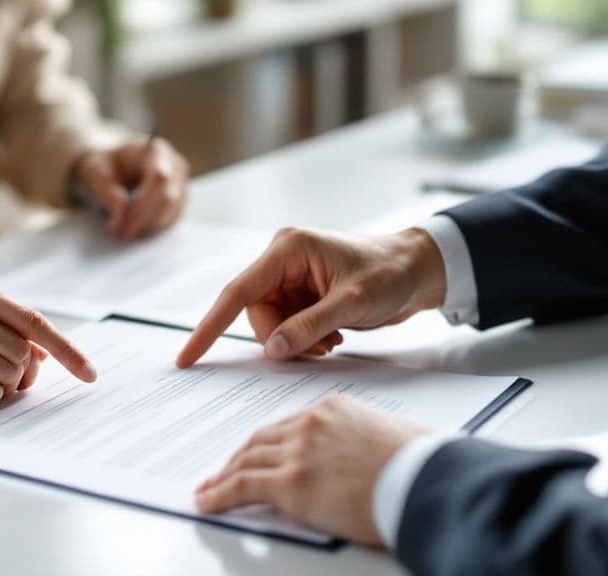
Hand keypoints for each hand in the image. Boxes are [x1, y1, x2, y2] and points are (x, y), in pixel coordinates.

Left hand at [75, 136, 189, 237]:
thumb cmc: (105, 166)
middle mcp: (174, 165)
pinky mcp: (180, 200)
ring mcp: (181, 183)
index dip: (143, 202)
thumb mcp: (95, 172)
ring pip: (172, 212)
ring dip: (148, 226)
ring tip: (123, 231)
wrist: (113, 166)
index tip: (122, 221)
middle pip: (168, 198)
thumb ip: (106, 190)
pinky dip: (153, 227)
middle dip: (144, 219)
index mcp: (155, 151)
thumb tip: (121, 212)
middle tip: (120, 232)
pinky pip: (172, 219)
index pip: (159, 177)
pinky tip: (134, 228)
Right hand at [176, 227, 446, 366]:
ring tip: (331, 341)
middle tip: (317, 348)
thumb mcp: (352, 302)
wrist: (420, 270)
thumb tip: (273, 350)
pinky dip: (304, 340)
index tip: (187, 356)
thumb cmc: (390, 274)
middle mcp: (282, 261)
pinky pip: (286, 327)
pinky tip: (332, 336)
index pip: (237, 292)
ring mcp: (291, 279)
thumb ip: (309, 326)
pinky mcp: (302, 295)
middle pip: (255, 314)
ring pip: (270, 325)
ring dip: (295, 342)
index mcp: (287, 250)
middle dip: (280, 338)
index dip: (209, 327)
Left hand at [195, 395, 425, 545]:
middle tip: (222, 473)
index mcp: (333, 409)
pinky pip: (242, 486)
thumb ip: (359, 443)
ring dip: (222, 477)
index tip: (253, 454)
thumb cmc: (422, 467)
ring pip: (245, 461)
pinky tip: (207, 502)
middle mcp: (311, 424)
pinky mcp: (291, 482)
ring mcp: (298, 451)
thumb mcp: (388, 438)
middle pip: (260, 440)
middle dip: (237, 458)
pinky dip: (219, 495)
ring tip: (208, 491)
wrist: (427, 483)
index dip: (264, 444)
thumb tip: (356, 463)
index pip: (286, 426)